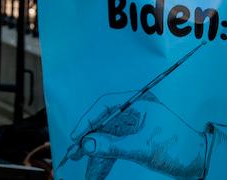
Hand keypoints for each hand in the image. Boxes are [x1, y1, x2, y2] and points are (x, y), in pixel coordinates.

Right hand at [68, 91, 207, 178]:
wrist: (200, 162)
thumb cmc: (179, 148)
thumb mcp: (144, 148)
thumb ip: (113, 146)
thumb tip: (87, 144)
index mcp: (139, 104)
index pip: (106, 106)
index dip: (88, 121)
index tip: (77, 136)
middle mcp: (134, 113)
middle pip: (103, 124)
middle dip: (89, 141)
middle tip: (73, 153)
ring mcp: (134, 127)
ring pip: (107, 138)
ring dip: (95, 153)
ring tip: (81, 165)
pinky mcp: (135, 140)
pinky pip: (114, 147)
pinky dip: (105, 158)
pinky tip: (95, 170)